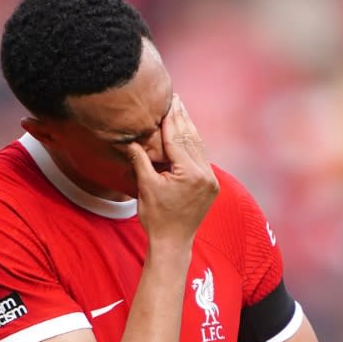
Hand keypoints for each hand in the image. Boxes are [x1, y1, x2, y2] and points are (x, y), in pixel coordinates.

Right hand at [127, 94, 218, 247]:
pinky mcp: (212, 185)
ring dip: (189, 129)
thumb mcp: (145, 187)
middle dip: (182, 119)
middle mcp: (206, 174)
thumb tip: (130, 140)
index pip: (177, 140)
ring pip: (199, 147)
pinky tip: (188, 133)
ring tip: (181, 110)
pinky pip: (202, 159)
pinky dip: (193, 145)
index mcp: (190, 174)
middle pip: (191, 140)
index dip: (170, 120)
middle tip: (176, 99)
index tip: (166, 102)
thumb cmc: (155, 217)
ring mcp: (211, 180)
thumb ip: (141, 160)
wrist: (172, 242)